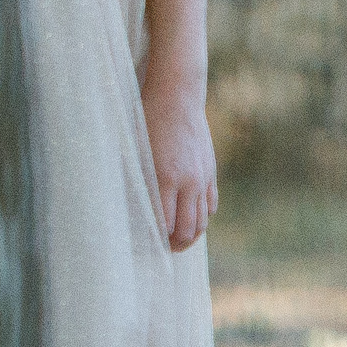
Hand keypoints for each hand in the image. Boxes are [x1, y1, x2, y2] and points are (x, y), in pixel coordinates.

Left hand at [144, 80, 217, 251]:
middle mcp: (187, 181)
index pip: (163, 224)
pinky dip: (201, 217)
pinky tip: (190, 220)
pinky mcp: (210, 172)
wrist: (177, 97)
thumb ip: (140, 181)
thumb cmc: (147, 121)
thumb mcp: (136, 151)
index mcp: (165, 177)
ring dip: (190, 236)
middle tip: (164, 250)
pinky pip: (210, 204)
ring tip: (177, 241)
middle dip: (175, 245)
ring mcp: (202, 177)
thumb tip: (136, 209)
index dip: (156, 239)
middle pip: (187, 229)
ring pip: (202, 221)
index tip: (146, 246)